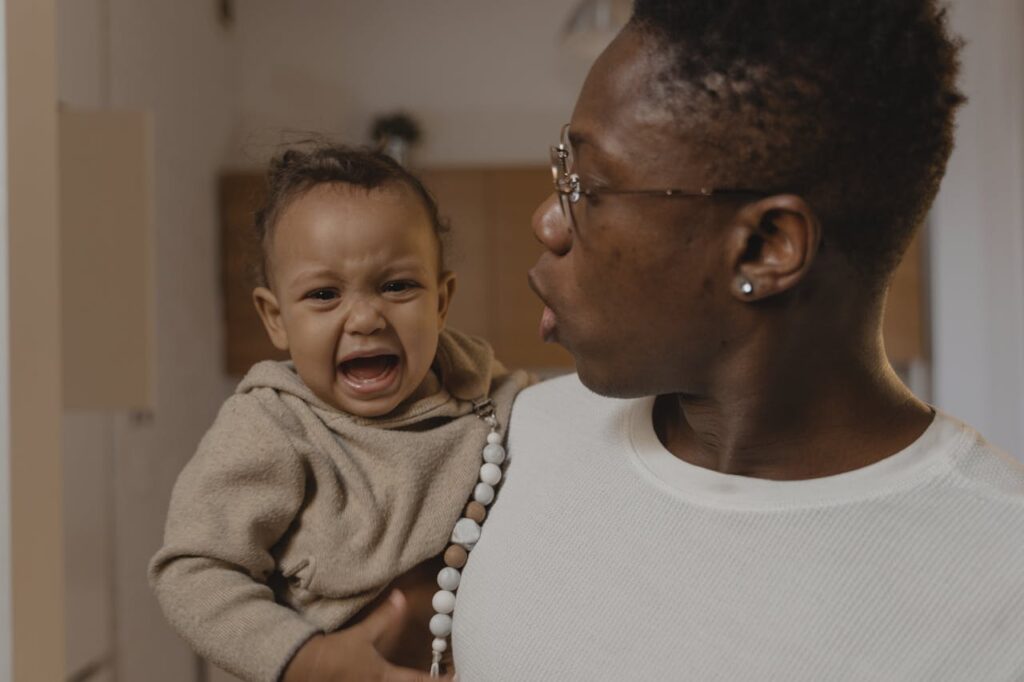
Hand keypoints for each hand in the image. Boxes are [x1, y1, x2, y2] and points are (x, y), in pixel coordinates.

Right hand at [282, 590, 451, 681]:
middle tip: (455, 678)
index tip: (459, 675)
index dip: (442, 681)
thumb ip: (384, 617)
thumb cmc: (336, 653)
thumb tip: (401, 596)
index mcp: (385, 678)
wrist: (306, 668)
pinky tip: (410, 680)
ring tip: (436, 679)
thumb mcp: (362, 634)